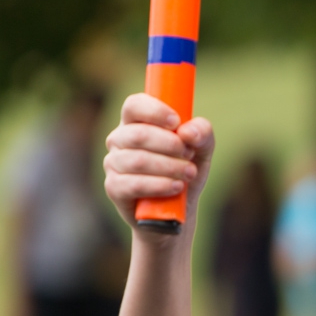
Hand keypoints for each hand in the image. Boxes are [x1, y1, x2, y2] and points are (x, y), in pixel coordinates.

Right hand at [103, 93, 214, 232]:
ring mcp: (113, 164)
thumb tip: (189, 132)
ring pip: (137, 160)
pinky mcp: (114, 188)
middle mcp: (119, 140)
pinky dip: (159, 185)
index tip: (176, 122)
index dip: (154, 111)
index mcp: (136, 123)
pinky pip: (133, 184)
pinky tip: (176, 187)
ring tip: (189, 173)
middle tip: (189, 154)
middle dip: (170, 144)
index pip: (134, 105)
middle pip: (138, 134)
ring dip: (169, 167)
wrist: (177, 210)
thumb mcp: (202, 150)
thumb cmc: (185, 172)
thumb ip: (202, 133)